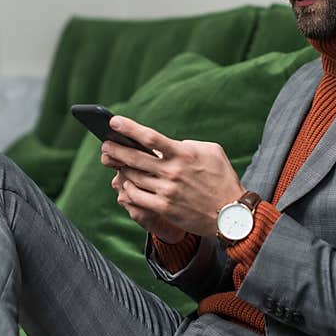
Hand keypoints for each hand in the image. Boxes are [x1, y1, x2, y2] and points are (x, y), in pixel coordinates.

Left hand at [99, 115, 244, 236]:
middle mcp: (173, 172)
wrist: (230, 214)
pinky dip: (128, 189)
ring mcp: (167, 191)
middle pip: (134, 158)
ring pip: (133, 177)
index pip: (150, 137)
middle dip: (115, 150)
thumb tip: (170, 144)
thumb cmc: (222, 179)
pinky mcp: (164, 208)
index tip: (114, 122)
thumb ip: (188, 145)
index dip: (129, 128)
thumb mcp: (211, 152)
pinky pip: (136, 197)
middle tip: (105, 145)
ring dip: (120, 169)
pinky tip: (126, 184)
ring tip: (115, 163)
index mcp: (184, 154)